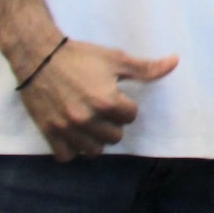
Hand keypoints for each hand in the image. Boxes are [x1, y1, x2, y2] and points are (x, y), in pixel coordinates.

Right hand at [16, 40, 175, 160]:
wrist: (38, 56)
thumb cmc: (79, 56)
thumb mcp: (116, 59)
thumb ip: (146, 68)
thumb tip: (175, 61)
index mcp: (106, 101)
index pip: (130, 117)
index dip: (126, 106)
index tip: (116, 97)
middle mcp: (87, 119)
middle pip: (115, 137)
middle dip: (113, 124)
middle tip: (104, 111)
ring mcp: (66, 128)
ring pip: (93, 150)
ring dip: (96, 140)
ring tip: (92, 125)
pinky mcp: (48, 132)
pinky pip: (66, 156)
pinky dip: (73, 150)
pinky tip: (75, 136)